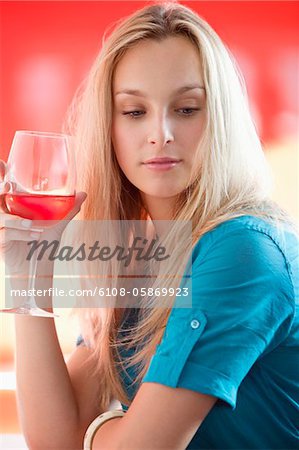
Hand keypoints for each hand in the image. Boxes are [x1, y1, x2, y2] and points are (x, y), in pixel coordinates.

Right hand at [0, 159, 86, 277]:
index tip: (3, 163)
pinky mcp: (0, 242)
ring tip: (34, 226)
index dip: (0, 176)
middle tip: (7, 186)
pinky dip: (21, 234)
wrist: (38, 266)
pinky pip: (5, 234)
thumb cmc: (43, 244)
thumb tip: (83, 193)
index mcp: (13, 208)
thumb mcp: (57, 223)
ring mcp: (0, 229)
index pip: (2, 190)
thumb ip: (69, 208)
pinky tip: (34, 237)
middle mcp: (4, 216)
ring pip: (1, 218)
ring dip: (18, 222)